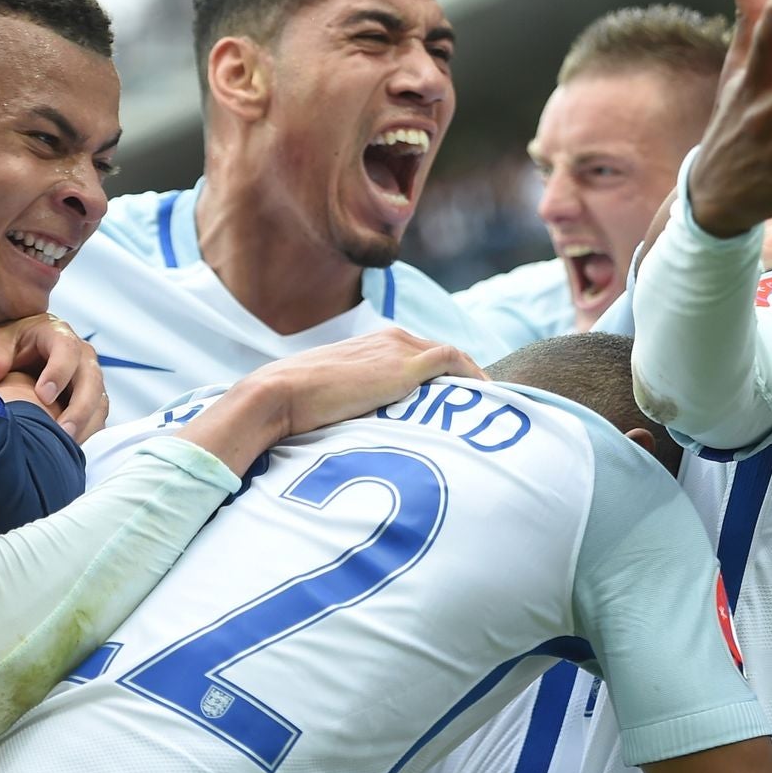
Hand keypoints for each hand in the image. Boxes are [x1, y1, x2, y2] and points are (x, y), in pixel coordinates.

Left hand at [0, 313, 107, 440]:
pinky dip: (88, 430)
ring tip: (69, 443)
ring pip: (100, 400)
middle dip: (80, 407)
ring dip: (87, 423)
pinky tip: (72, 444)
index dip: (59, 373)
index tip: (44, 396)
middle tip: (64, 431)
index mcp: (59, 335)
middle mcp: (82, 356)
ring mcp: (90, 377)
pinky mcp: (91, 397)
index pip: (67, 350)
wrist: (23, 350)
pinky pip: (97, 414)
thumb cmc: (11, 344)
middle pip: (92, 379)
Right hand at [178, 329, 486, 475]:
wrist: (278, 395)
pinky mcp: (404, 365)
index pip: (422, 354)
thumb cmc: (294, 406)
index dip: (445, 377)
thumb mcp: (330, 399)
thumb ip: (354, 403)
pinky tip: (488, 397)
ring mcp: (398, 349)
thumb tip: (360, 433)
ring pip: (453, 357)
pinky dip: (474, 376)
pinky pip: (454, 362)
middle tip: (485, 408)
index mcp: (373, 344)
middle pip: (443, 355)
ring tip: (493, 408)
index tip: (460, 402)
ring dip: (473, 381)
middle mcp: (390, 339)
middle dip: (465, 379)